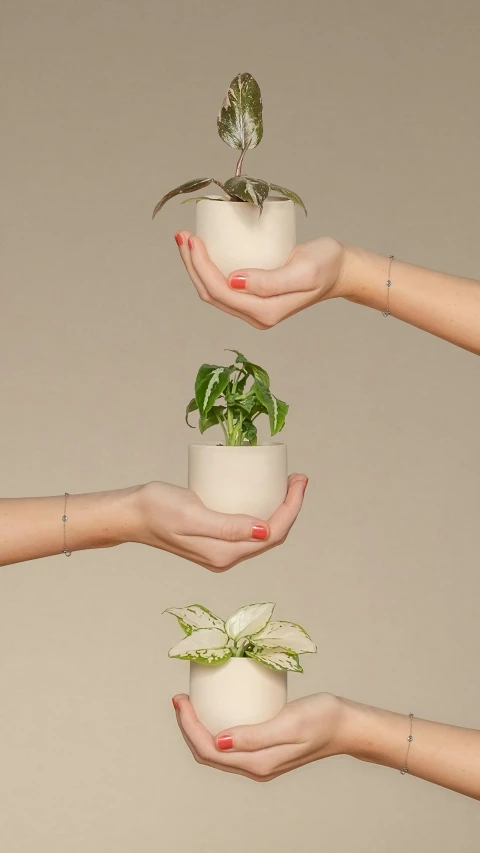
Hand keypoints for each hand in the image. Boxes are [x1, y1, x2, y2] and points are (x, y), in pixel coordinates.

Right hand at [128, 474, 307, 571]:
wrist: (130, 514)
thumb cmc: (156, 509)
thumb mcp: (192, 514)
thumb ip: (227, 526)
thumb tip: (265, 530)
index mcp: (225, 554)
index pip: (273, 534)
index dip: (292, 508)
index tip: (298, 481)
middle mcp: (226, 557)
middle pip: (272, 535)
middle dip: (291, 507)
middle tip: (297, 477)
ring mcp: (221, 550)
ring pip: (262, 532)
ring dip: (280, 509)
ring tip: (286, 482)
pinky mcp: (214, 540)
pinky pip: (248, 528)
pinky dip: (263, 510)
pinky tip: (264, 493)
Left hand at [172, 692, 349, 780]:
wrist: (346, 725)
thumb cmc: (322, 720)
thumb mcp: (289, 724)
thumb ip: (254, 736)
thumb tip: (218, 741)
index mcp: (258, 764)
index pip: (209, 750)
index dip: (188, 727)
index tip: (181, 700)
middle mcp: (255, 767)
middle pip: (207, 753)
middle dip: (187, 728)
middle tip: (180, 698)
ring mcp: (259, 761)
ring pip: (216, 750)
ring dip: (198, 728)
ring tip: (190, 703)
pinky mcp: (264, 749)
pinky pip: (229, 743)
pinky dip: (214, 727)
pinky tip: (214, 708)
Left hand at [174, 233, 345, 328]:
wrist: (340, 270)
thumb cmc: (326, 265)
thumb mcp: (303, 270)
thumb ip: (270, 281)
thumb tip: (233, 281)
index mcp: (264, 312)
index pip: (219, 291)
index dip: (200, 266)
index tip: (192, 238)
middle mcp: (255, 316)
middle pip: (210, 294)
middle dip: (191, 265)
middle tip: (182, 235)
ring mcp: (253, 309)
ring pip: (213, 292)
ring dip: (195, 267)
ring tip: (186, 240)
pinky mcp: (253, 298)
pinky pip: (223, 287)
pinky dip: (208, 269)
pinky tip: (202, 251)